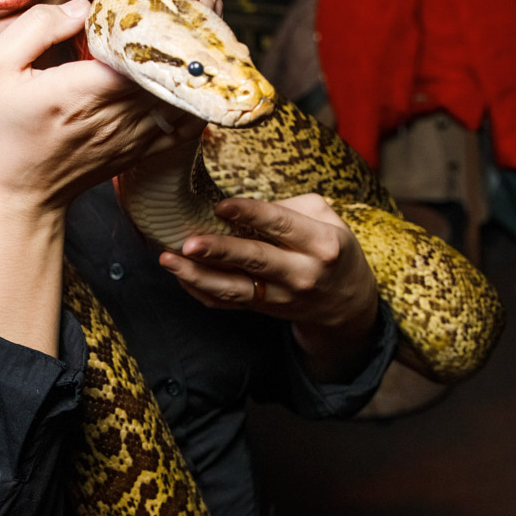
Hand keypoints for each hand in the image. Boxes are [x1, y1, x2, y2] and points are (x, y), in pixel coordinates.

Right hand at [0, 0, 203, 213]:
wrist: (19, 193)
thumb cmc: (3, 130)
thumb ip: (37, 27)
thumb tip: (85, 7)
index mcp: (84, 90)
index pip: (143, 50)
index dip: (168, 19)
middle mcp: (118, 114)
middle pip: (172, 64)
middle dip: (195, 23)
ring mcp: (135, 135)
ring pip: (186, 89)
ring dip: (204, 52)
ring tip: (215, 10)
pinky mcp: (142, 150)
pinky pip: (187, 123)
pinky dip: (204, 94)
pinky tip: (211, 68)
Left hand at [158, 193, 380, 379]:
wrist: (345, 303)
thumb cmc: (332, 250)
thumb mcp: (327, 220)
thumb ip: (290, 207)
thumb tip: (244, 205)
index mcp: (322, 244)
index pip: (282, 225)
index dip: (250, 214)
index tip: (221, 206)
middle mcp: (301, 273)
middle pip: (255, 260)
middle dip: (219, 251)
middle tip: (189, 242)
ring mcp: (280, 296)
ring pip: (234, 289)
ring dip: (197, 276)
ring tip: (169, 260)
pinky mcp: (262, 310)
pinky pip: (226, 304)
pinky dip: (199, 290)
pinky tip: (179, 274)